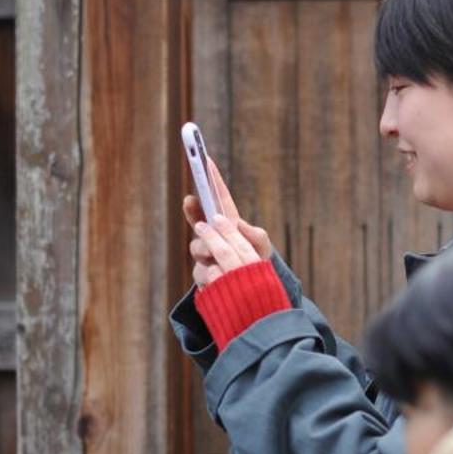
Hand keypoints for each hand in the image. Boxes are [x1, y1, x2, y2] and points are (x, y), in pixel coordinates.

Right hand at [184, 157, 271, 287]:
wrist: (253, 292)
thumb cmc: (257, 262)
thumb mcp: (262, 246)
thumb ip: (256, 234)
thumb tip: (236, 224)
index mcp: (228, 224)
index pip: (218, 199)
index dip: (211, 179)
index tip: (205, 160)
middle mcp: (213, 237)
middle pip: (198, 221)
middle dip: (193, 211)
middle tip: (190, 200)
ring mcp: (206, 256)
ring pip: (196, 247)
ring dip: (205, 249)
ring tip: (216, 255)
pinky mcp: (204, 276)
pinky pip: (200, 272)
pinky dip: (209, 273)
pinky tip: (218, 277)